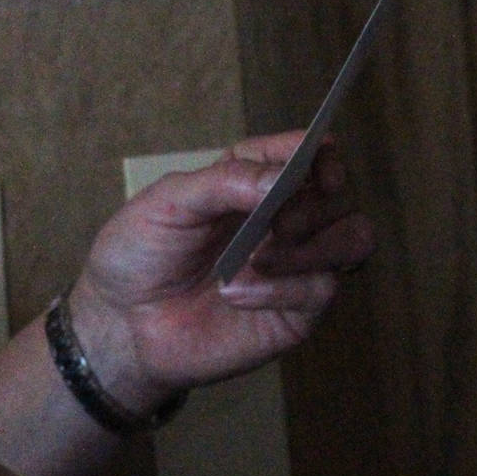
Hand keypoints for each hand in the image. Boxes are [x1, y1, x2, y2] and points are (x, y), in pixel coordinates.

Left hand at [67, 130, 376, 410]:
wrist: (123, 322)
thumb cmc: (139, 252)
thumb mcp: (168, 202)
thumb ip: (224, 181)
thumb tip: (282, 178)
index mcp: (250, 181)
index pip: (308, 153)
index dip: (321, 154)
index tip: (315, 167)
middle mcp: (281, 217)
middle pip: (339, 195)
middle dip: (313, 205)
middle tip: (276, 223)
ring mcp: (294, 263)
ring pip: (353, 239)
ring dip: (313, 246)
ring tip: (260, 258)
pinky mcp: (296, 310)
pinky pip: (322, 289)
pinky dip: (283, 288)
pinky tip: (237, 293)